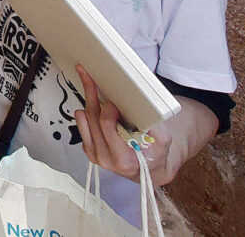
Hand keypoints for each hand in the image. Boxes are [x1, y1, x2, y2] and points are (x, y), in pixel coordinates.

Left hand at [73, 65, 171, 182]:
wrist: (148, 169)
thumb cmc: (155, 153)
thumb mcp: (163, 140)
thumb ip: (155, 126)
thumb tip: (144, 106)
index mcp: (124, 159)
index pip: (107, 127)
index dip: (107, 111)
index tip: (111, 101)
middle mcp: (106, 159)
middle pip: (92, 120)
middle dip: (90, 95)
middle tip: (87, 75)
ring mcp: (95, 156)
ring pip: (84, 121)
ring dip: (86, 100)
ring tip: (88, 82)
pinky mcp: (90, 150)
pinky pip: (82, 127)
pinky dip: (85, 112)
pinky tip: (91, 101)